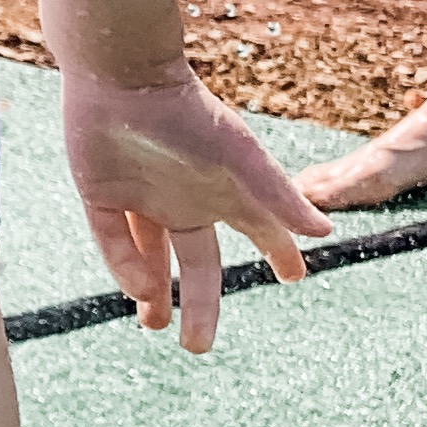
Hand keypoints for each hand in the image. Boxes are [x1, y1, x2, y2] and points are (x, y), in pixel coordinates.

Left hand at [62, 64, 330, 349]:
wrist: (123, 79)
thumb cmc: (190, 114)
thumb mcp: (241, 159)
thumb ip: (279, 197)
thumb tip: (324, 234)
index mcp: (224, 191)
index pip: (259, 232)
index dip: (279, 253)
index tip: (294, 276)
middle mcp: (185, 200)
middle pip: (197, 265)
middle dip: (199, 305)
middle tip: (198, 347)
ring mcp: (142, 198)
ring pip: (149, 259)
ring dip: (153, 295)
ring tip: (157, 325)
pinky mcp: (102, 194)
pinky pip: (114, 240)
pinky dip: (125, 266)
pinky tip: (139, 288)